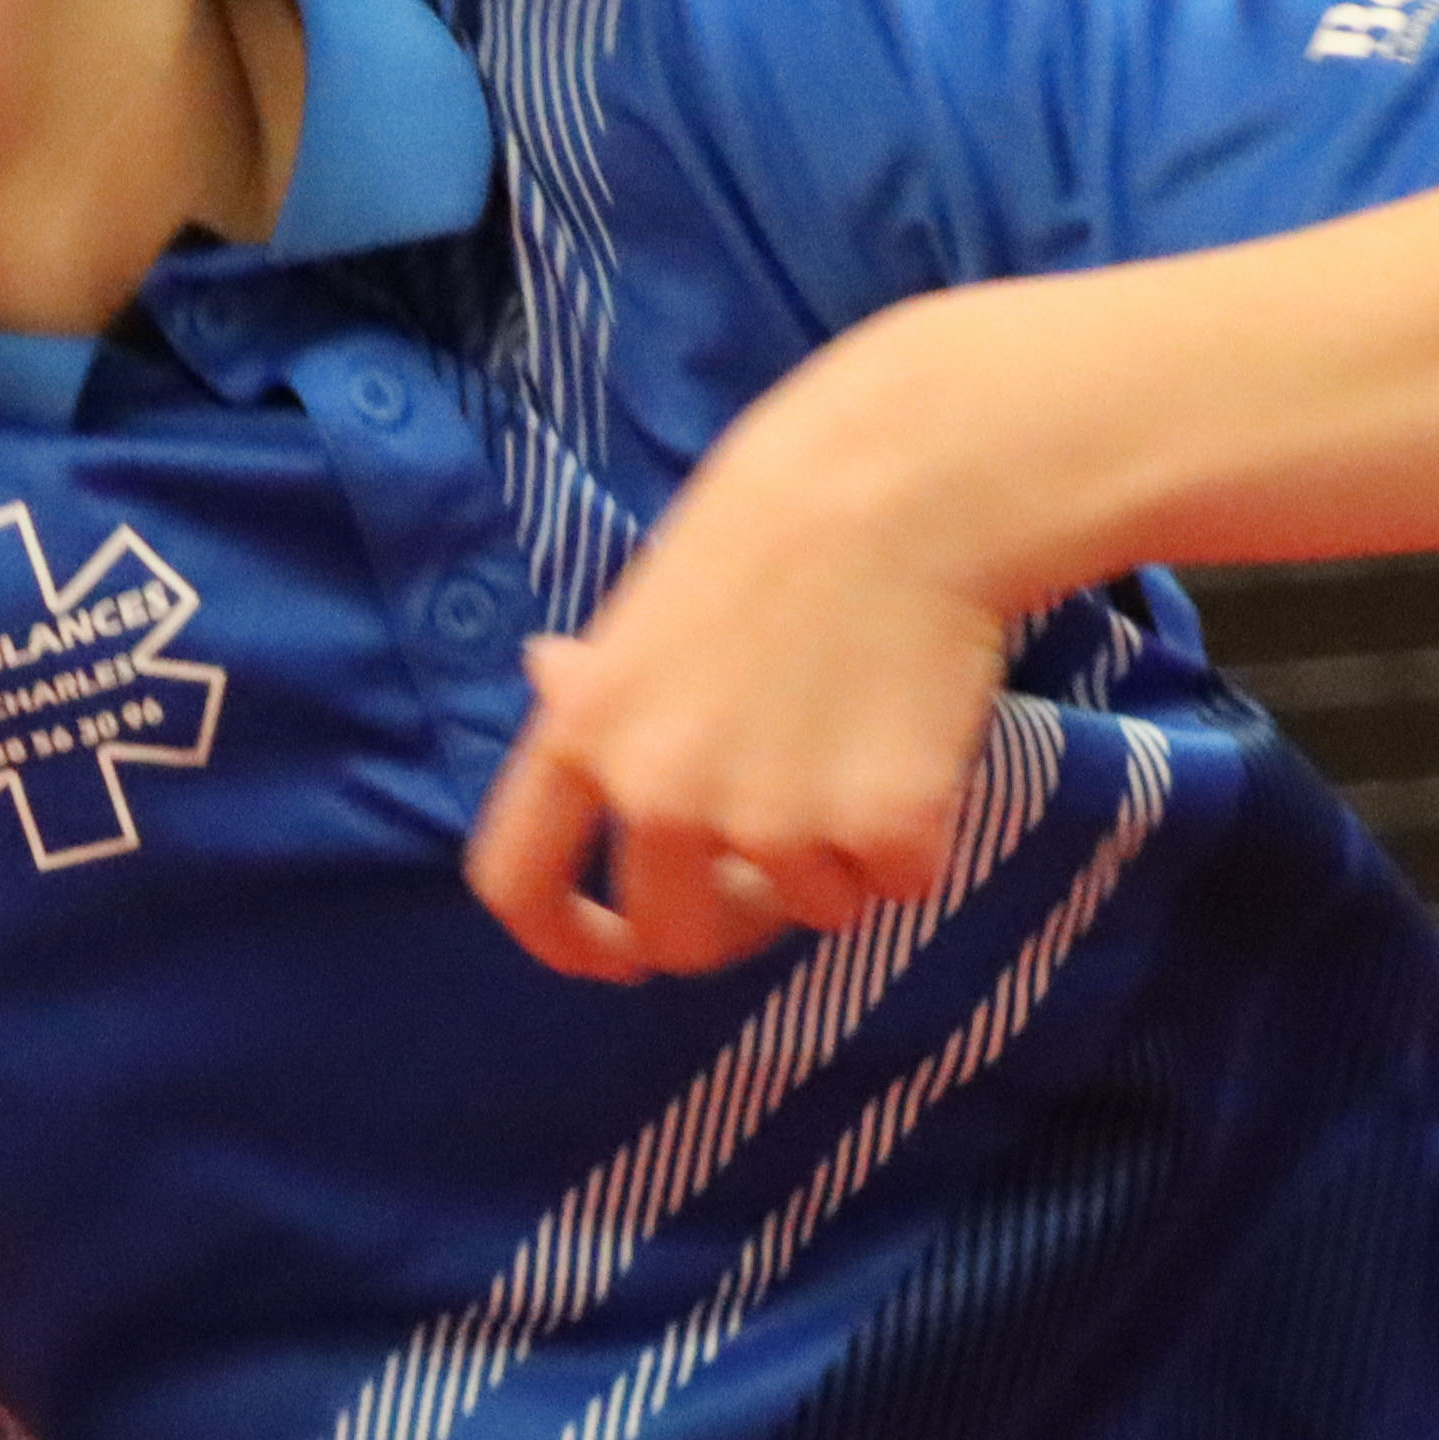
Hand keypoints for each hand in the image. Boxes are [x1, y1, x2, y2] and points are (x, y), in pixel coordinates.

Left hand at [460, 306, 1026, 980]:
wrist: (906, 482)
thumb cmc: (774, 525)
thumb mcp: (649, 602)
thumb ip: (601, 681)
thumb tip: (545, 676)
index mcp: (583, 736)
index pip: (520, 885)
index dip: (565, 939)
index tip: (610, 956)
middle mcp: (660, 797)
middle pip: (676, 937)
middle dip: (731, 917)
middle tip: (781, 853)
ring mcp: (771, 822)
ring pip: (809, 909)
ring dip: (839, 854)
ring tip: (861, 734)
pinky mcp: (880, 830)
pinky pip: (898, 884)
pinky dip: (917, 835)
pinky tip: (917, 739)